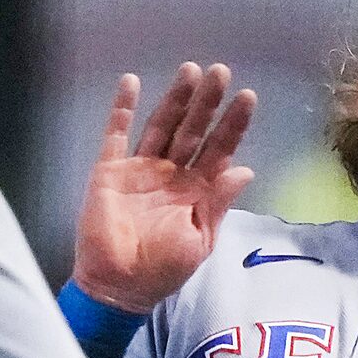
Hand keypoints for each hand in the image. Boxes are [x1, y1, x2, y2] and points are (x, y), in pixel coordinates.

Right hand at [72, 63, 256, 314]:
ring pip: (161, 125)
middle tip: (221, 72)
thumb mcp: (200, 239)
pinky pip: (116, 134)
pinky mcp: (110, 170)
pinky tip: (131, 82)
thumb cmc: (163, 270)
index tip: (247, 97)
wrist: (118, 286)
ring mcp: (140, 169)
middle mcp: (171, 172)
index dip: (233, 124)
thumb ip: (219, 202)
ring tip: (189, 71)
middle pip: (193, 129)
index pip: (219, 148)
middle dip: (207, 102)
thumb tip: (245, 169)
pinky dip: (122, 109)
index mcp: (196, 189)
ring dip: (175, 98)